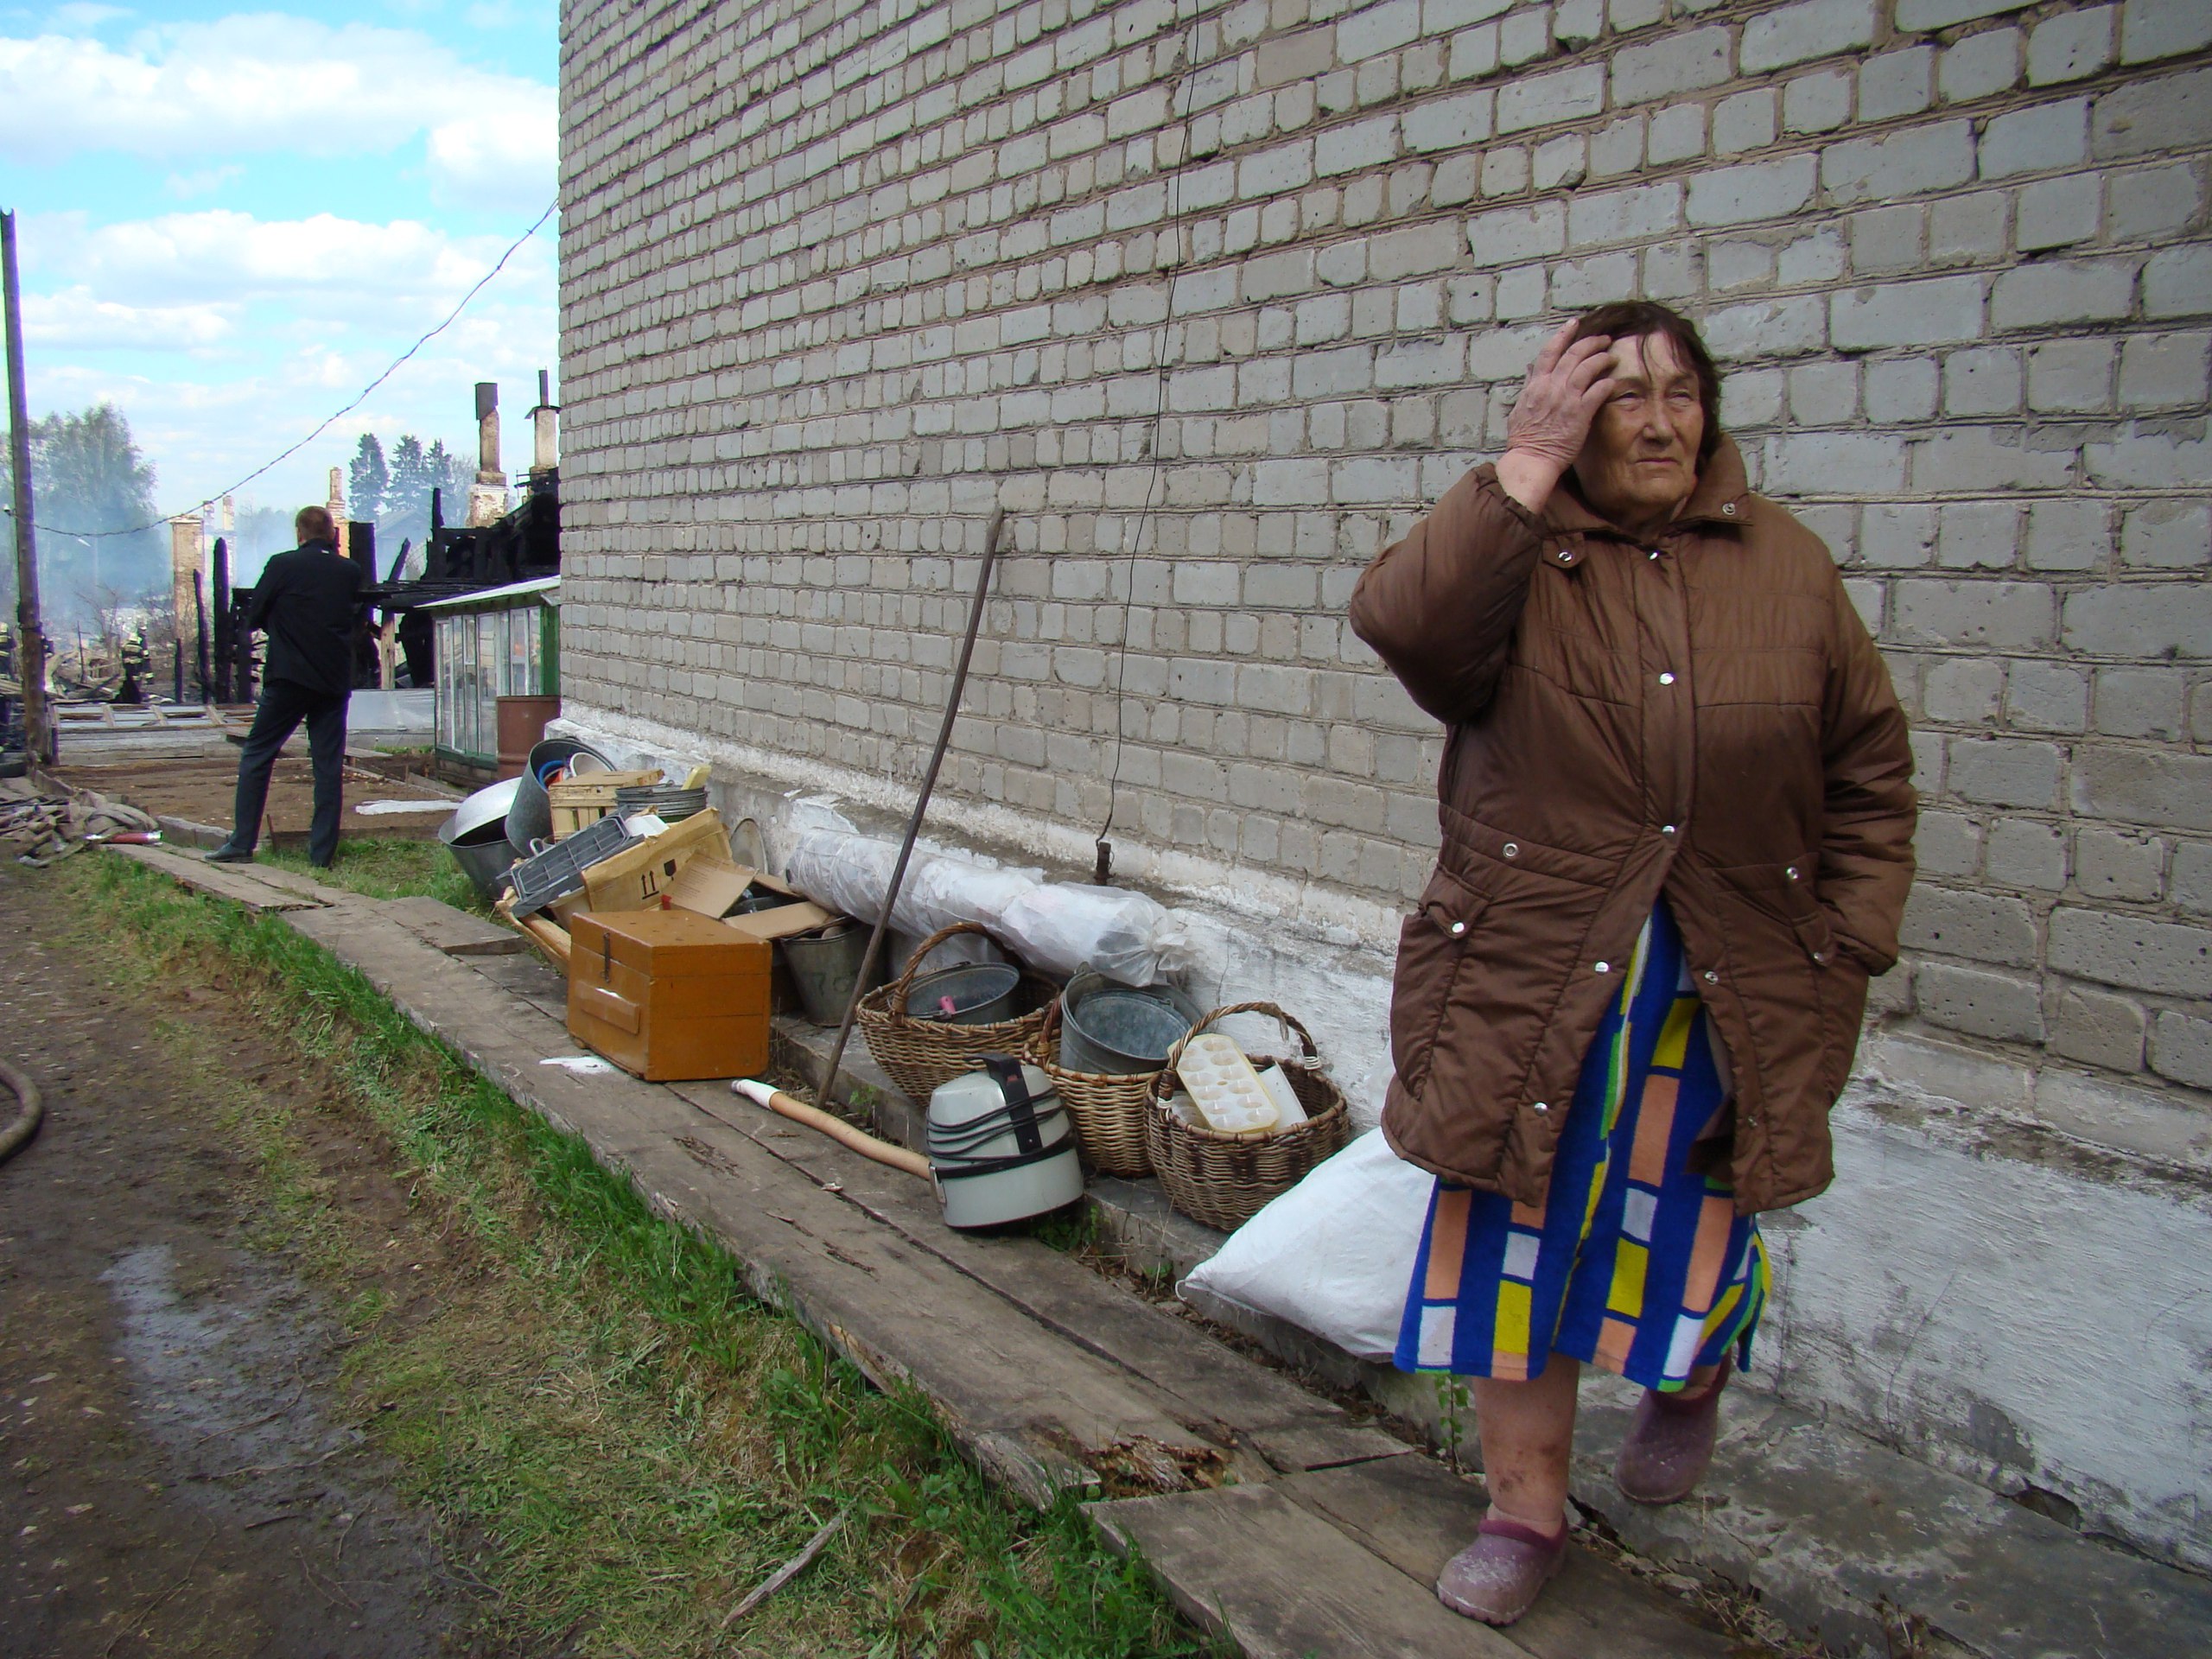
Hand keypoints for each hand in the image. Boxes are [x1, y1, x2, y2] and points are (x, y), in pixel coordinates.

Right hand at [1497, 322, 1615, 512]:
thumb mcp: (1520, 407)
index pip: (1550, 351)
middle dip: (1591, 342)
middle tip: (1603, 339)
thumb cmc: (1524, 438)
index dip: (1564, 334)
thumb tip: (1531, 368)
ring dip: (1602, 358)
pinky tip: (1613, 381)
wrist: (1531, 459)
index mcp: (1536, 385)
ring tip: (1611, 356)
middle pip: (1574, 354)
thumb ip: (1528, 385)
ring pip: (1588, 367)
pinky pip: (1598, 391)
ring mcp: (1567, 399)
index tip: (1574, 323)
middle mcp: (1552, 387)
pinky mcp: (1580, 414)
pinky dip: (1607, 383)